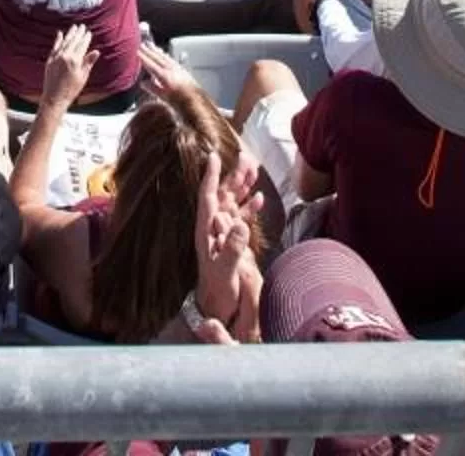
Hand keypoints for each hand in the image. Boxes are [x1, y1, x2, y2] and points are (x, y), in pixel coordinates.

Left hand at [40, 23, 94, 108]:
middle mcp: (65, 57)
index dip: (85, 38)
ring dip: (69, 34)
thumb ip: (88, 62)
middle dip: (78, 33)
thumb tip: (96, 51)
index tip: (88, 32)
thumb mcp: (83, 77)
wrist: (55, 98)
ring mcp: (56, 58)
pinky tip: (60, 33)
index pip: (82, 46)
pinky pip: (55, 47)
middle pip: (73, 41)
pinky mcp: (50, 60)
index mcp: (75, 61)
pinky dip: (58, 40)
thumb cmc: (71, 89)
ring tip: (74, 27)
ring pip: (64, 42)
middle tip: (82, 26)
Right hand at [137, 40, 196, 101]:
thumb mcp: (164, 97)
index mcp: (164, 76)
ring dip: (157, 51)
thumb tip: (143, 83)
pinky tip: (165, 54)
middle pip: (158, 58)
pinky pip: (171, 59)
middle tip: (142, 44)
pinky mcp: (183, 70)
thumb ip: (153, 88)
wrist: (197, 101)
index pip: (151, 64)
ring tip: (151, 45)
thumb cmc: (180, 101)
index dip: (144, 58)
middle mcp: (171, 69)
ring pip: (165, 57)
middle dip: (149, 51)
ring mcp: (177, 68)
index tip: (137, 52)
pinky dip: (166, 55)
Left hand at [191, 148, 256, 327]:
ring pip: (231, 204)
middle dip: (232, 175)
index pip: (208, 199)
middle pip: (221, 196)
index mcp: (207, 233)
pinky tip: (258, 198)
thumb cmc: (219, 293)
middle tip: (245, 156)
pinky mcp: (232, 243)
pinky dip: (248, 206)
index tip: (214, 156)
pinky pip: (240, 218)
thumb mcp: (225, 272)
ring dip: (241, 187)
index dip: (210, 177)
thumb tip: (239, 223)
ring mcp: (222, 236)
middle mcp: (213, 231)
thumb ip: (231, 248)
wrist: (219, 308)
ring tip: (253, 169)